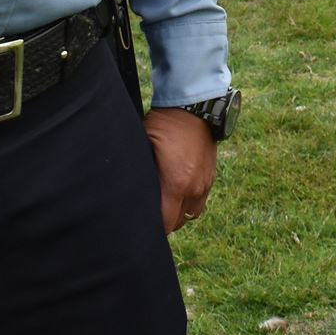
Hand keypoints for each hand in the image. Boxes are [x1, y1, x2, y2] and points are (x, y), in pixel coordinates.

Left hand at [144, 107, 217, 232]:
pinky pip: (200, 201)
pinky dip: (190, 202)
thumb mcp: (144, 143)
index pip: (165, 223)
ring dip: (178, 213)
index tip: (141, 221)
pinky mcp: (211, 176)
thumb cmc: (165, 124)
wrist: (196, 107)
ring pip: (191, 214)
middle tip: (150, 213)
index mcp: (176, 184)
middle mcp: (194, 188)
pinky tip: (178, 192)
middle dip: (164, 222)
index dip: (152, 227)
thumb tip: (123, 186)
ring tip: (165, 204)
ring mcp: (205, 183)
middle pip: (178, 223)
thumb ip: (139, 169)